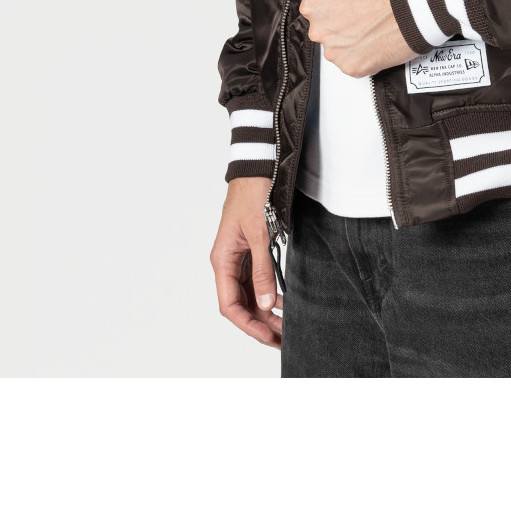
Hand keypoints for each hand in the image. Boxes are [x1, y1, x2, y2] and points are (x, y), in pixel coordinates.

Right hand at [210, 177, 283, 350]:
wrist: (257, 170)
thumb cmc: (252, 196)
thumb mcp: (259, 234)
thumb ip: (263, 270)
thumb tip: (265, 303)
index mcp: (222, 261)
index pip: (230, 305)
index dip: (248, 324)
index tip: (268, 336)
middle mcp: (228, 264)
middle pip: (241, 304)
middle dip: (261, 324)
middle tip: (284, 340)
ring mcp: (239, 259)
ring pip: (251, 295)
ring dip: (267, 312)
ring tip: (287, 328)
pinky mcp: (251, 253)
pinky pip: (258, 281)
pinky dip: (271, 294)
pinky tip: (285, 303)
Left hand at [299, 0, 417, 76]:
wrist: (414, 3)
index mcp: (313, 4)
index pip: (314, 9)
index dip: (335, 6)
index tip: (350, 5)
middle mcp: (319, 29)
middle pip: (326, 30)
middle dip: (342, 25)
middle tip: (365, 16)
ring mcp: (335, 51)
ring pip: (339, 48)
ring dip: (353, 42)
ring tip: (374, 28)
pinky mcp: (352, 67)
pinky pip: (354, 64)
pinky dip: (365, 56)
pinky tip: (378, 41)